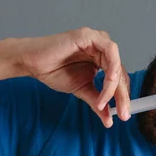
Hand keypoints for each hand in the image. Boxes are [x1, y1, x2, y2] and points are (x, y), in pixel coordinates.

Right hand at [15, 27, 130, 126]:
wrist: (33, 63)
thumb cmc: (54, 70)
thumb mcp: (82, 90)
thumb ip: (97, 102)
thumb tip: (108, 120)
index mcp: (102, 60)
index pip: (118, 79)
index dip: (122, 97)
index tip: (122, 115)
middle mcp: (102, 49)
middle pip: (120, 72)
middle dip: (122, 95)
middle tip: (122, 113)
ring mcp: (97, 40)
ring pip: (117, 63)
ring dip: (114, 85)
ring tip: (106, 101)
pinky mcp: (90, 36)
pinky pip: (110, 51)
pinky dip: (111, 67)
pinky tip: (108, 82)